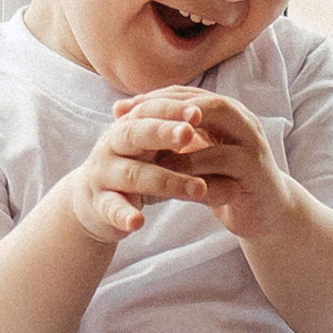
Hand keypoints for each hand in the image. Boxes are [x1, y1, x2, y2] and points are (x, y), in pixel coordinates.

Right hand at [64, 101, 224, 243]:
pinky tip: (138, 222)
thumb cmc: (139, 175)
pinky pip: (111, 208)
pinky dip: (124, 214)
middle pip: (136, 133)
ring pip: (133, 174)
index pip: (151, 110)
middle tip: (190, 133)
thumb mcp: (163, 162)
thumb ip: (193, 163)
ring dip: (166, 179)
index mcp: (129, 128)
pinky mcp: (98, 204)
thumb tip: (237, 180)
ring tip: (198, 188)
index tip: (200, 112)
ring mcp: (103, 175)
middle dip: (163, 132)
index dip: (174, 110)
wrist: (95, 205)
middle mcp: (112, 146)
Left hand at [120, 86, 297, 248]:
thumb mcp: (196, 156)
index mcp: (226, 114)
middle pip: (204, 100)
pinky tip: (170, 176)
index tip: (120, 109)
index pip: (187, 94)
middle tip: (133, 120)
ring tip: (147, 145)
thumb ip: (172, 138)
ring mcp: (253, 143)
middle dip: (168, 107)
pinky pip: (224, 160)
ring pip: (216, 121)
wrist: (265, 215)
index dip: (153, 98)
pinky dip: (196, 165)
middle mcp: (243, 121)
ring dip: (180, 132)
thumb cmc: (225, 182)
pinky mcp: (257, 169)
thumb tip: (124, 115)